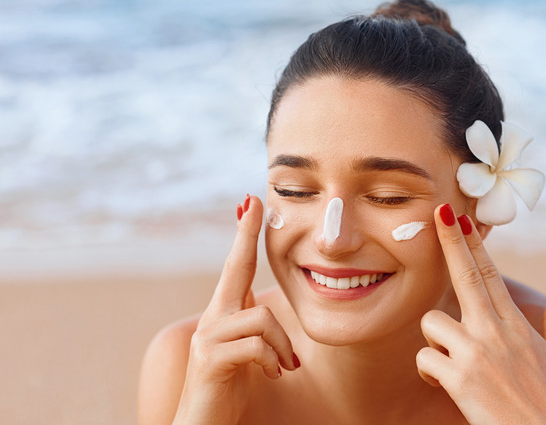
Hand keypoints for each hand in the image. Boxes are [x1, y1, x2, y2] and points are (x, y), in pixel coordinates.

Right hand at [174, 195, 298, 424]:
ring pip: (261, 319)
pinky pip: (256, 346)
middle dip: (245, 235)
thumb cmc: (228, 386)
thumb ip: (245, 321)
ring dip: (282, 346)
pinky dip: (272, 361)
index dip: (243, 235)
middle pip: (235, 268)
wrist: (203, 423)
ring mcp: (208, 337)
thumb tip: (251, 295)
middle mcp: (213, 318)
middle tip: (254, 202)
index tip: (249, 202)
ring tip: (283, 367)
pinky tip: (273, 374)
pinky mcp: (210, 359)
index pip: (237, 266)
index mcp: (224, 314)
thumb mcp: (243, 349)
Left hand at [416, 204, 545, 424]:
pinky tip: (443, 383)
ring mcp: (476, 353)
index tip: (462, 219)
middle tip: (439, 212)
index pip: (491, 274)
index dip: (474, 244)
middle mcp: (495, 332)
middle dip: (451, 241)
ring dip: (433, 339)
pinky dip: (428, 370)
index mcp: (516, 325)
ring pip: (432, 322)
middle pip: (467, 275)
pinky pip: (425, 358)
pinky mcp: (459, 377)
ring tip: (448, 361)